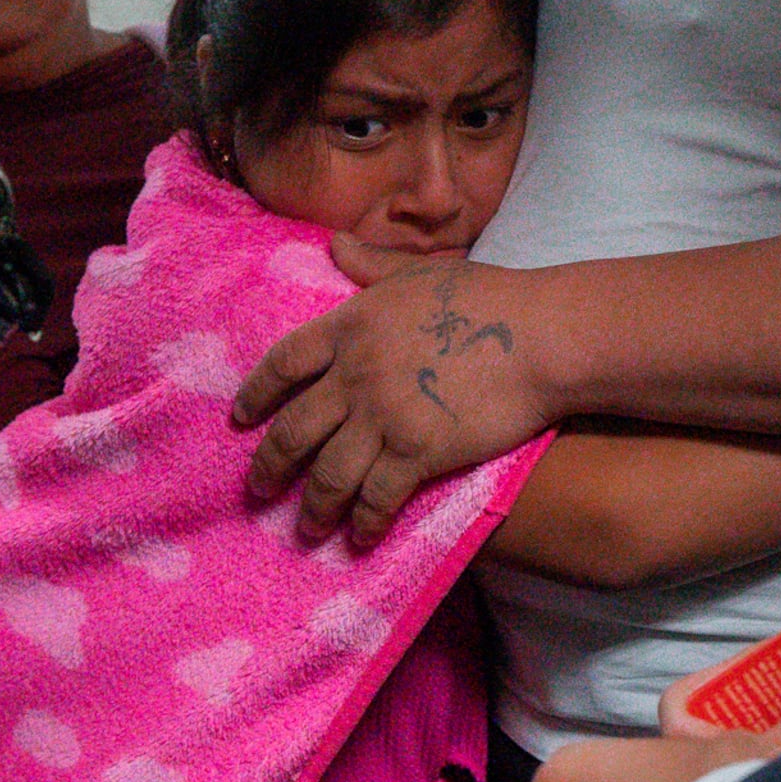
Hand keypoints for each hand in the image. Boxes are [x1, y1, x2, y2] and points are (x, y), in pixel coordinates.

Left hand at [235, 249, 554, 542]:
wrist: (539, 336)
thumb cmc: (487, 298)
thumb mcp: (419, 272)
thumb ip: (371, 264)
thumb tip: (334, 244)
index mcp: (350, 326)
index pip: (283, 363)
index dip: (256, 394)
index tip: (241, 419)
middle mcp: (355, 374)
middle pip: (293, 429)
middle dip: (269, 466)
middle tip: (258, 489)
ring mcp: (383, 417)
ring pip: (328, 474)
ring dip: (312, 507)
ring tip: (306, 527)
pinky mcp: (417, 452)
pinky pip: (376, 498)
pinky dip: (364, 523)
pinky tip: (359, 537)